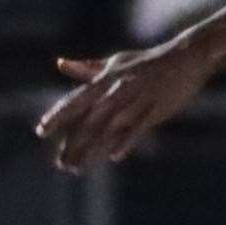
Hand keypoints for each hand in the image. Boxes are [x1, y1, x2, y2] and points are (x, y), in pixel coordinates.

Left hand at [34, 35, 211, 172]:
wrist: (184, 56)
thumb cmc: (147, 61)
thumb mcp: (115, 62)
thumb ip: (87, 68)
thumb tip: (60, 64)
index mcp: (106, 79)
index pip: (76, 100)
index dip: (58, 116)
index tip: (41, 131)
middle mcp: (117, 90)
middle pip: (89, 120)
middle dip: (72, 142)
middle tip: (60, 164)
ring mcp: (136, 99)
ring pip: (109, 128)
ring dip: (92, 149)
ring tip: (78, 168)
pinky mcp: (155, 107)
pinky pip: (138, 127)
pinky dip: (126, 140)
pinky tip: (115, 156)